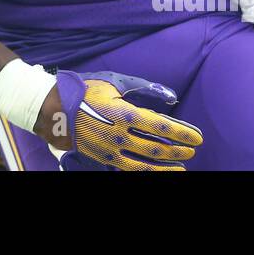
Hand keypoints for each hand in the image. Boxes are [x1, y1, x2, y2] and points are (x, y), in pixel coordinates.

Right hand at [47, 70, 201, 170]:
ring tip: (181, 167)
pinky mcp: (103, 159)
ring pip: (145, 165)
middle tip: (191, 150)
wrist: (56, 110)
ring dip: (166, 167)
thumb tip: (170, 96)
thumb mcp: (115, 83)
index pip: (161, 126)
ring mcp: (110, 150)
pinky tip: (156, 170)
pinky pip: (129, 170)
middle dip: (178, 150)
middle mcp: (119, 135)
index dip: (182, 133)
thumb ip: (144, 87)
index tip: (197, 137)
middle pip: (156, 148)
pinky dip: (146, 171)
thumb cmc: (87, 92)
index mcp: (123, 113)